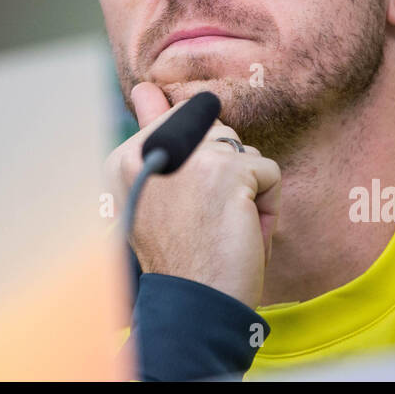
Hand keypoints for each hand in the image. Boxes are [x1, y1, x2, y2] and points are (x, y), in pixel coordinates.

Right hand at [104, 82, 280, 308]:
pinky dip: (268, 206)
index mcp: (124, 157)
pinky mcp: (227, 171)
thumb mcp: (157, 194)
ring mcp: (189, 156)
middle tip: (205, 220)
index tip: (184, 202)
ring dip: (247, 190)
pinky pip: (270, 172)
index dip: (195, 163)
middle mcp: (149, 148)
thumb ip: (153, 136)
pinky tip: (243, 232)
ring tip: (224, 227)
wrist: (194, 306)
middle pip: (214, 131)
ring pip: (244, 150)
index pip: (174, 118)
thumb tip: (145, 87)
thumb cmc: (182, 257)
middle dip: (224, 173)